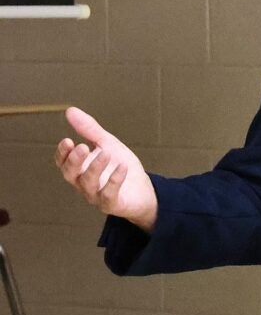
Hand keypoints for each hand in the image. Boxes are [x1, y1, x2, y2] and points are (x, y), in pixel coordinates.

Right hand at [54, 107, 157, 232]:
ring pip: (88, 184)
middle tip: (82, 147)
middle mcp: (83, 184)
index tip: (67, 140)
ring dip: (95, 167)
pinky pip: (109, 194)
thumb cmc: (120, 167)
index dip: (63, 153)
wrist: (143, 190)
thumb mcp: (107, 144)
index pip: (63, 162)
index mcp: (80, 169)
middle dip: (74, 161)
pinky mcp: (112, 204)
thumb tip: (70, 110)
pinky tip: (122, 167)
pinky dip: (115, 180)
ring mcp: (96, 195)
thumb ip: (90, 130)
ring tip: (105, 153)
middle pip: (70, 174)